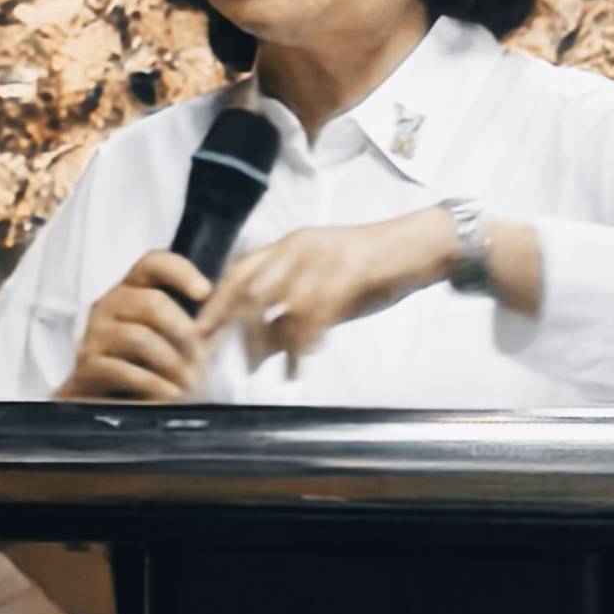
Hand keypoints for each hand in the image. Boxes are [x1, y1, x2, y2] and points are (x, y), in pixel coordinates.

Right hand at [55, 250, 212, 399]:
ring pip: (139, 337)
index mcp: (133, 288)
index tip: (206, 292)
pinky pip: (122, 370)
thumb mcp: (178, 337)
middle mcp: (110, 304)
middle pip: (151, 302)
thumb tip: (246, 303)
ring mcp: (95, 334)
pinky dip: (152, 385)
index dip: (180, 272)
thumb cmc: (151, 365)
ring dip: (172, 363)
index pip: (153, 262)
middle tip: (204, 359)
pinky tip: (169, 396)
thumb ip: (205, 320)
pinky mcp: (86, 366)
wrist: (106, 406)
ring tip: (190, 384)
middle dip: (185, 333)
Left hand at [197, 214, 449, 372]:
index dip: (215, 303)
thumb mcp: (322, 288)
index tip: (199, 333)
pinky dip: (302, 345)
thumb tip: (259, 350)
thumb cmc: (369, 271)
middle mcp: (297, 248)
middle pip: (249, 287)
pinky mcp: (344, 273)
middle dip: (233, 326)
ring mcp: (321, 258)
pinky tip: (300, 365)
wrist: (413, 247)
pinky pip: (314, 315)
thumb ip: (291, 313)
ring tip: (266, 368)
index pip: (238, 272)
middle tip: (226, 358)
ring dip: (269, 341)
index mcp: (288, 246)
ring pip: (279, 304)